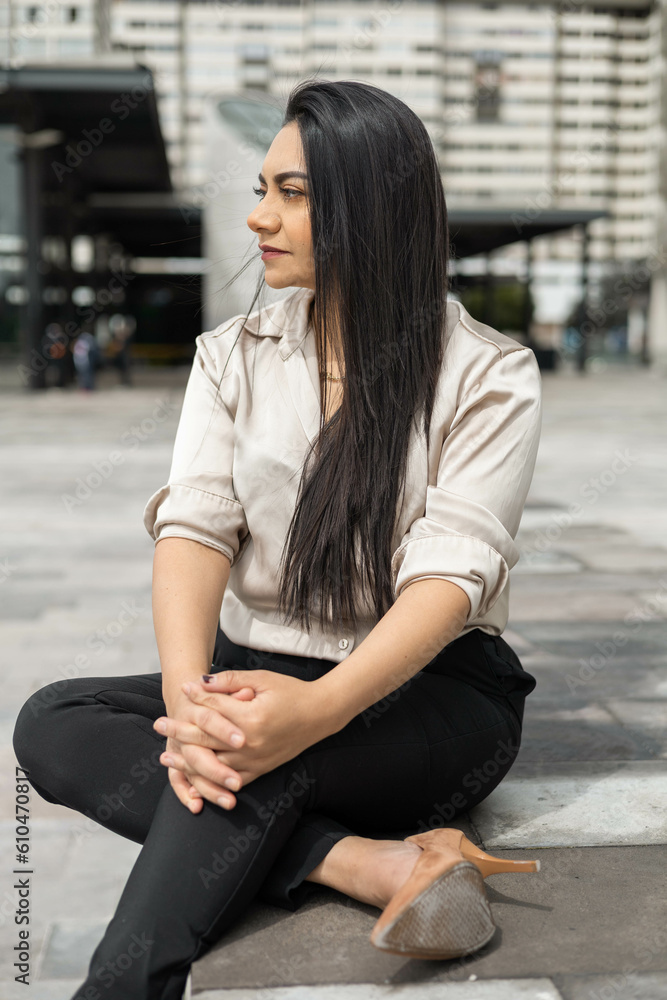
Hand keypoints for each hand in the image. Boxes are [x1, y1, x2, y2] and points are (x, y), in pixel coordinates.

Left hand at [158, 669, 330, 806]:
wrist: (319, 715)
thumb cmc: (291, 693)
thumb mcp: (262, 679)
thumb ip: (231, 681)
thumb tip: (200, 682)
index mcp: (251, 718)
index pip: (214, 709)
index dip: (196, 697)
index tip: (182, 689)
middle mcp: (251, 743)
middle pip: (206, 739)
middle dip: (180, 730)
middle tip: (159, 723)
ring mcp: (256, 760)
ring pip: (213, 764)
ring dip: (187, 760)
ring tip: (166, 754)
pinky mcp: (261, 770)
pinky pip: (230, 779)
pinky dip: (210, 779)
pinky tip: (194, 775)